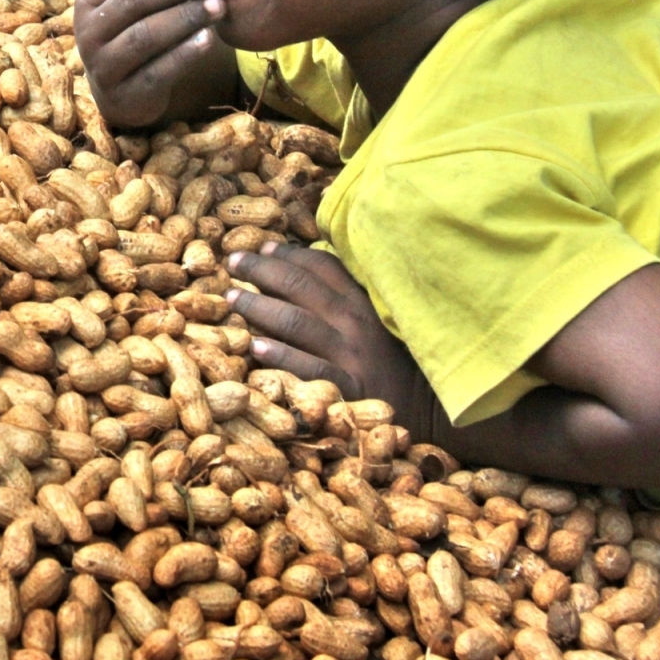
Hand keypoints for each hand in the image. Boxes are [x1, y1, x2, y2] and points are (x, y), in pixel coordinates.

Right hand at [74, 0, 231, 129]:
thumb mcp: (139, 7)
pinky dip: (184, 53)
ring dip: (185, 17)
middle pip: (135, 0)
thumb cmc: (137, 33)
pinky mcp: (123, 95)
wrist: (124, 93)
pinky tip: (209, 39)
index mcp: (88, 0)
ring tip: (219, 6)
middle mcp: (87, 32)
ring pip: (144, 35)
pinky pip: (157, 71)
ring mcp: (101, 66)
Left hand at [225, 243, 439, 437]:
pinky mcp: (348, 390)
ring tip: (232, 298)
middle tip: (232, 262)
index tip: (261, 248)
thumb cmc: (391, 364)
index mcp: (364, 303)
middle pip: (302, 288)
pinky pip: (309, 368)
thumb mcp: (374, 325)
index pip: (323, 268)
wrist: (426, 412)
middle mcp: (356, 324)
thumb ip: (342, 301)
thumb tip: (291, 275)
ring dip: (260, 307)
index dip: (289, 255)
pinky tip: (255, 346)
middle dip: (263, 271)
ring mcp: (352, 356)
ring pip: (298, 322)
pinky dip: (280, 356)